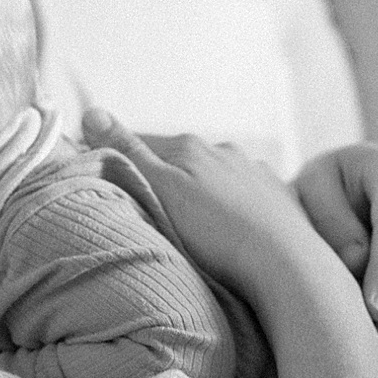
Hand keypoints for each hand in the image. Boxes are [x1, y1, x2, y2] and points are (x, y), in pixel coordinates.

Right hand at [82, 110, 339, 305]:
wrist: (287, 265)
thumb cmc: (217, 232)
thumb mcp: (160, 190)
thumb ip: (127, 152)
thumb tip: (90, 111)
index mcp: (190, 145)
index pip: (140, 142)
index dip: (119, 161)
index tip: (107, 184)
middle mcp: (224, 149)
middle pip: (179, 160)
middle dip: (162, 178)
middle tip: (150, 213)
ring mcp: (255, 172)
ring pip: (213, 176)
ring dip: (199, 192)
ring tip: (194, 226)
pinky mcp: (279, 197)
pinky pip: (244, 196)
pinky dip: (232, 206)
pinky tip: (231, 229)